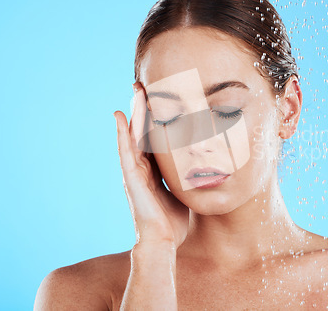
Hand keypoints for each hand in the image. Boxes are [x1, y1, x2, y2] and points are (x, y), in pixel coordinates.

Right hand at [113, 82, 188, 248]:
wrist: (163, 241)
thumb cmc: (173, 220)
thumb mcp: (184, 191)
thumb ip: (188, 177)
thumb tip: (208, 167)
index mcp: (155, 170)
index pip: (155, 138)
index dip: (157, 118)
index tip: (162, 98)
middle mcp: (143, 167)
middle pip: (142, 131)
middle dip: (144, 109)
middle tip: (145, 86)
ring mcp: (135, 171)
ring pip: (133, 135)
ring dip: (135, 112)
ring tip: (135, 91)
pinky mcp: (131, 178)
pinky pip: (125, 151)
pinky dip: (121, 133)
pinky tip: (119, 116)